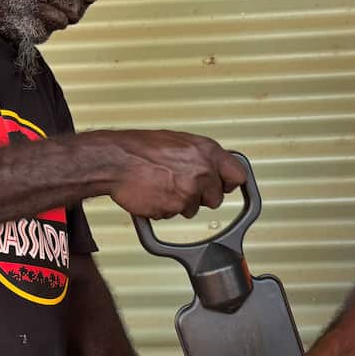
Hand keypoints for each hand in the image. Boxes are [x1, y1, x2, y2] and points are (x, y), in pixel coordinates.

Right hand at [97, 131, 246, 218]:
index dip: (227, 183)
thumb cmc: (141, 148)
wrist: (116, 160)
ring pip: (193, 209)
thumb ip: (201, 156)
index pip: (238, 175)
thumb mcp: (180, 141)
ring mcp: (190, 191)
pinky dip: (164, 208)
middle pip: (216, 198)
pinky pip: (173, 215)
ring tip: (163, 186)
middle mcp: (203, 171)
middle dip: (201, 197)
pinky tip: (154, 192)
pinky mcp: (174, 207)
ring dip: (180, 203)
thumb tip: (214, 167)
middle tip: (182, 185)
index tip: (223, 186)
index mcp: (208, 151)